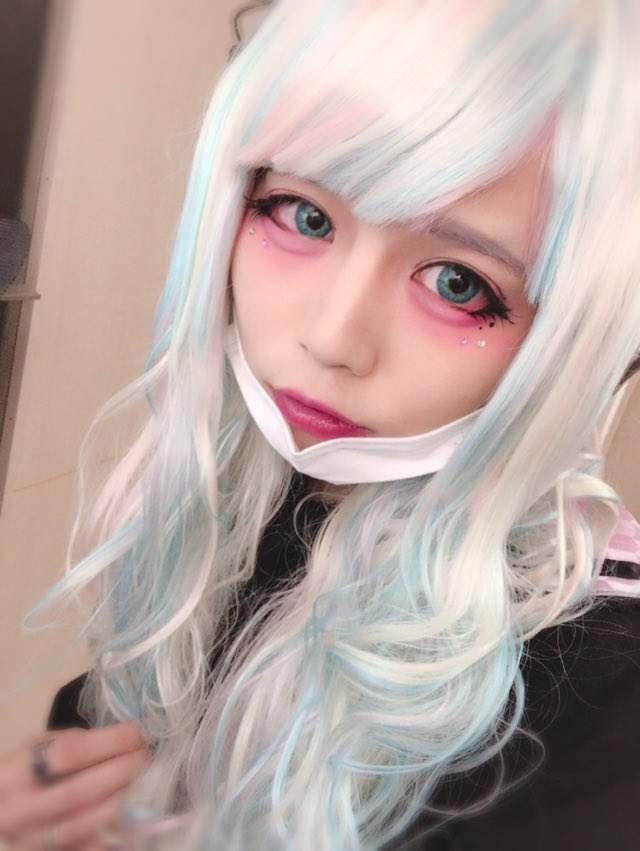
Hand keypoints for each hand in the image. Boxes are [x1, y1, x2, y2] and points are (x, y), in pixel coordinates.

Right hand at [0, 722, 151, 849]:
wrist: (11, 811)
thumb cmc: (33, 771)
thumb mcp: (42, 746)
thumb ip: (77, 742)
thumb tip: (127, 739)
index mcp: (12, 774)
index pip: (66, 754)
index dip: (107, 743)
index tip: (136, 734)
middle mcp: (17, 812)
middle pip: (77, 794)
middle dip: (119, 773)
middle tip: (145, 758)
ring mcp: (32, 841)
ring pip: (84, 826)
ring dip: (123, 802)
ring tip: (147, 782)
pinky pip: (89, 848)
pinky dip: (115, 830)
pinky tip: (135, 811)